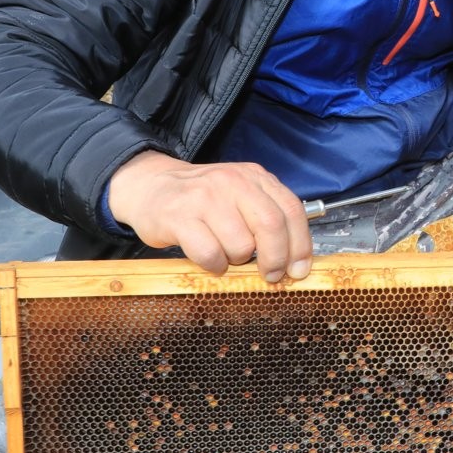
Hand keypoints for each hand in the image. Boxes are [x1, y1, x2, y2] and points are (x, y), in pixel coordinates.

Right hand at [108, 151, 312, 279]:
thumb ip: (268, 218)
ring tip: (226, 254)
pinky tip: (209, 258)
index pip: (292, 210)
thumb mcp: (241, 196)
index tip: (299, 269)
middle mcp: (233, 182)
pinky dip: (214, 265)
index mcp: (255, 177)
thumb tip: (296, 261)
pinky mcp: (179, 217)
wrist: (152, 187)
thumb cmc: (203, 200)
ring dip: (237, 261)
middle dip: (276, 259)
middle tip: (271, 275)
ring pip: (240, 245)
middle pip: (271, 226)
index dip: (300, 245)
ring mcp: (205, 198)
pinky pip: (210, 254)